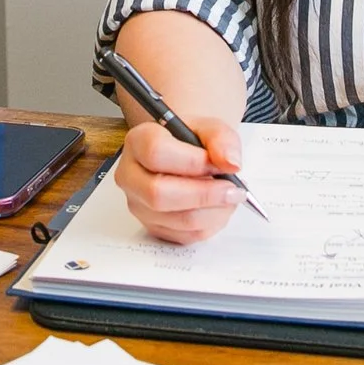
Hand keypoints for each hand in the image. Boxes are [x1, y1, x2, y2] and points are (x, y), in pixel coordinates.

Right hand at [114, 115, 246, 244]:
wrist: (187, 157)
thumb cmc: (194, 142)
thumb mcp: (211, 128)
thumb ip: (222, 139)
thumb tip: (230, 163)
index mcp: (138, 142)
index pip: (156, 153)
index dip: (192, 162)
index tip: (218, 165)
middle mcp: (130, 175)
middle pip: (158, 193)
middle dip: (204, 194)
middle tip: (233, 190)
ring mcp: (139, 205)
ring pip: (175, 219)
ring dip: (213, 212)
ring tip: (230, 197)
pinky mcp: (153, 227)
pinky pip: (184, 236)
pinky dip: (210, 225)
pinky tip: (218, 208)